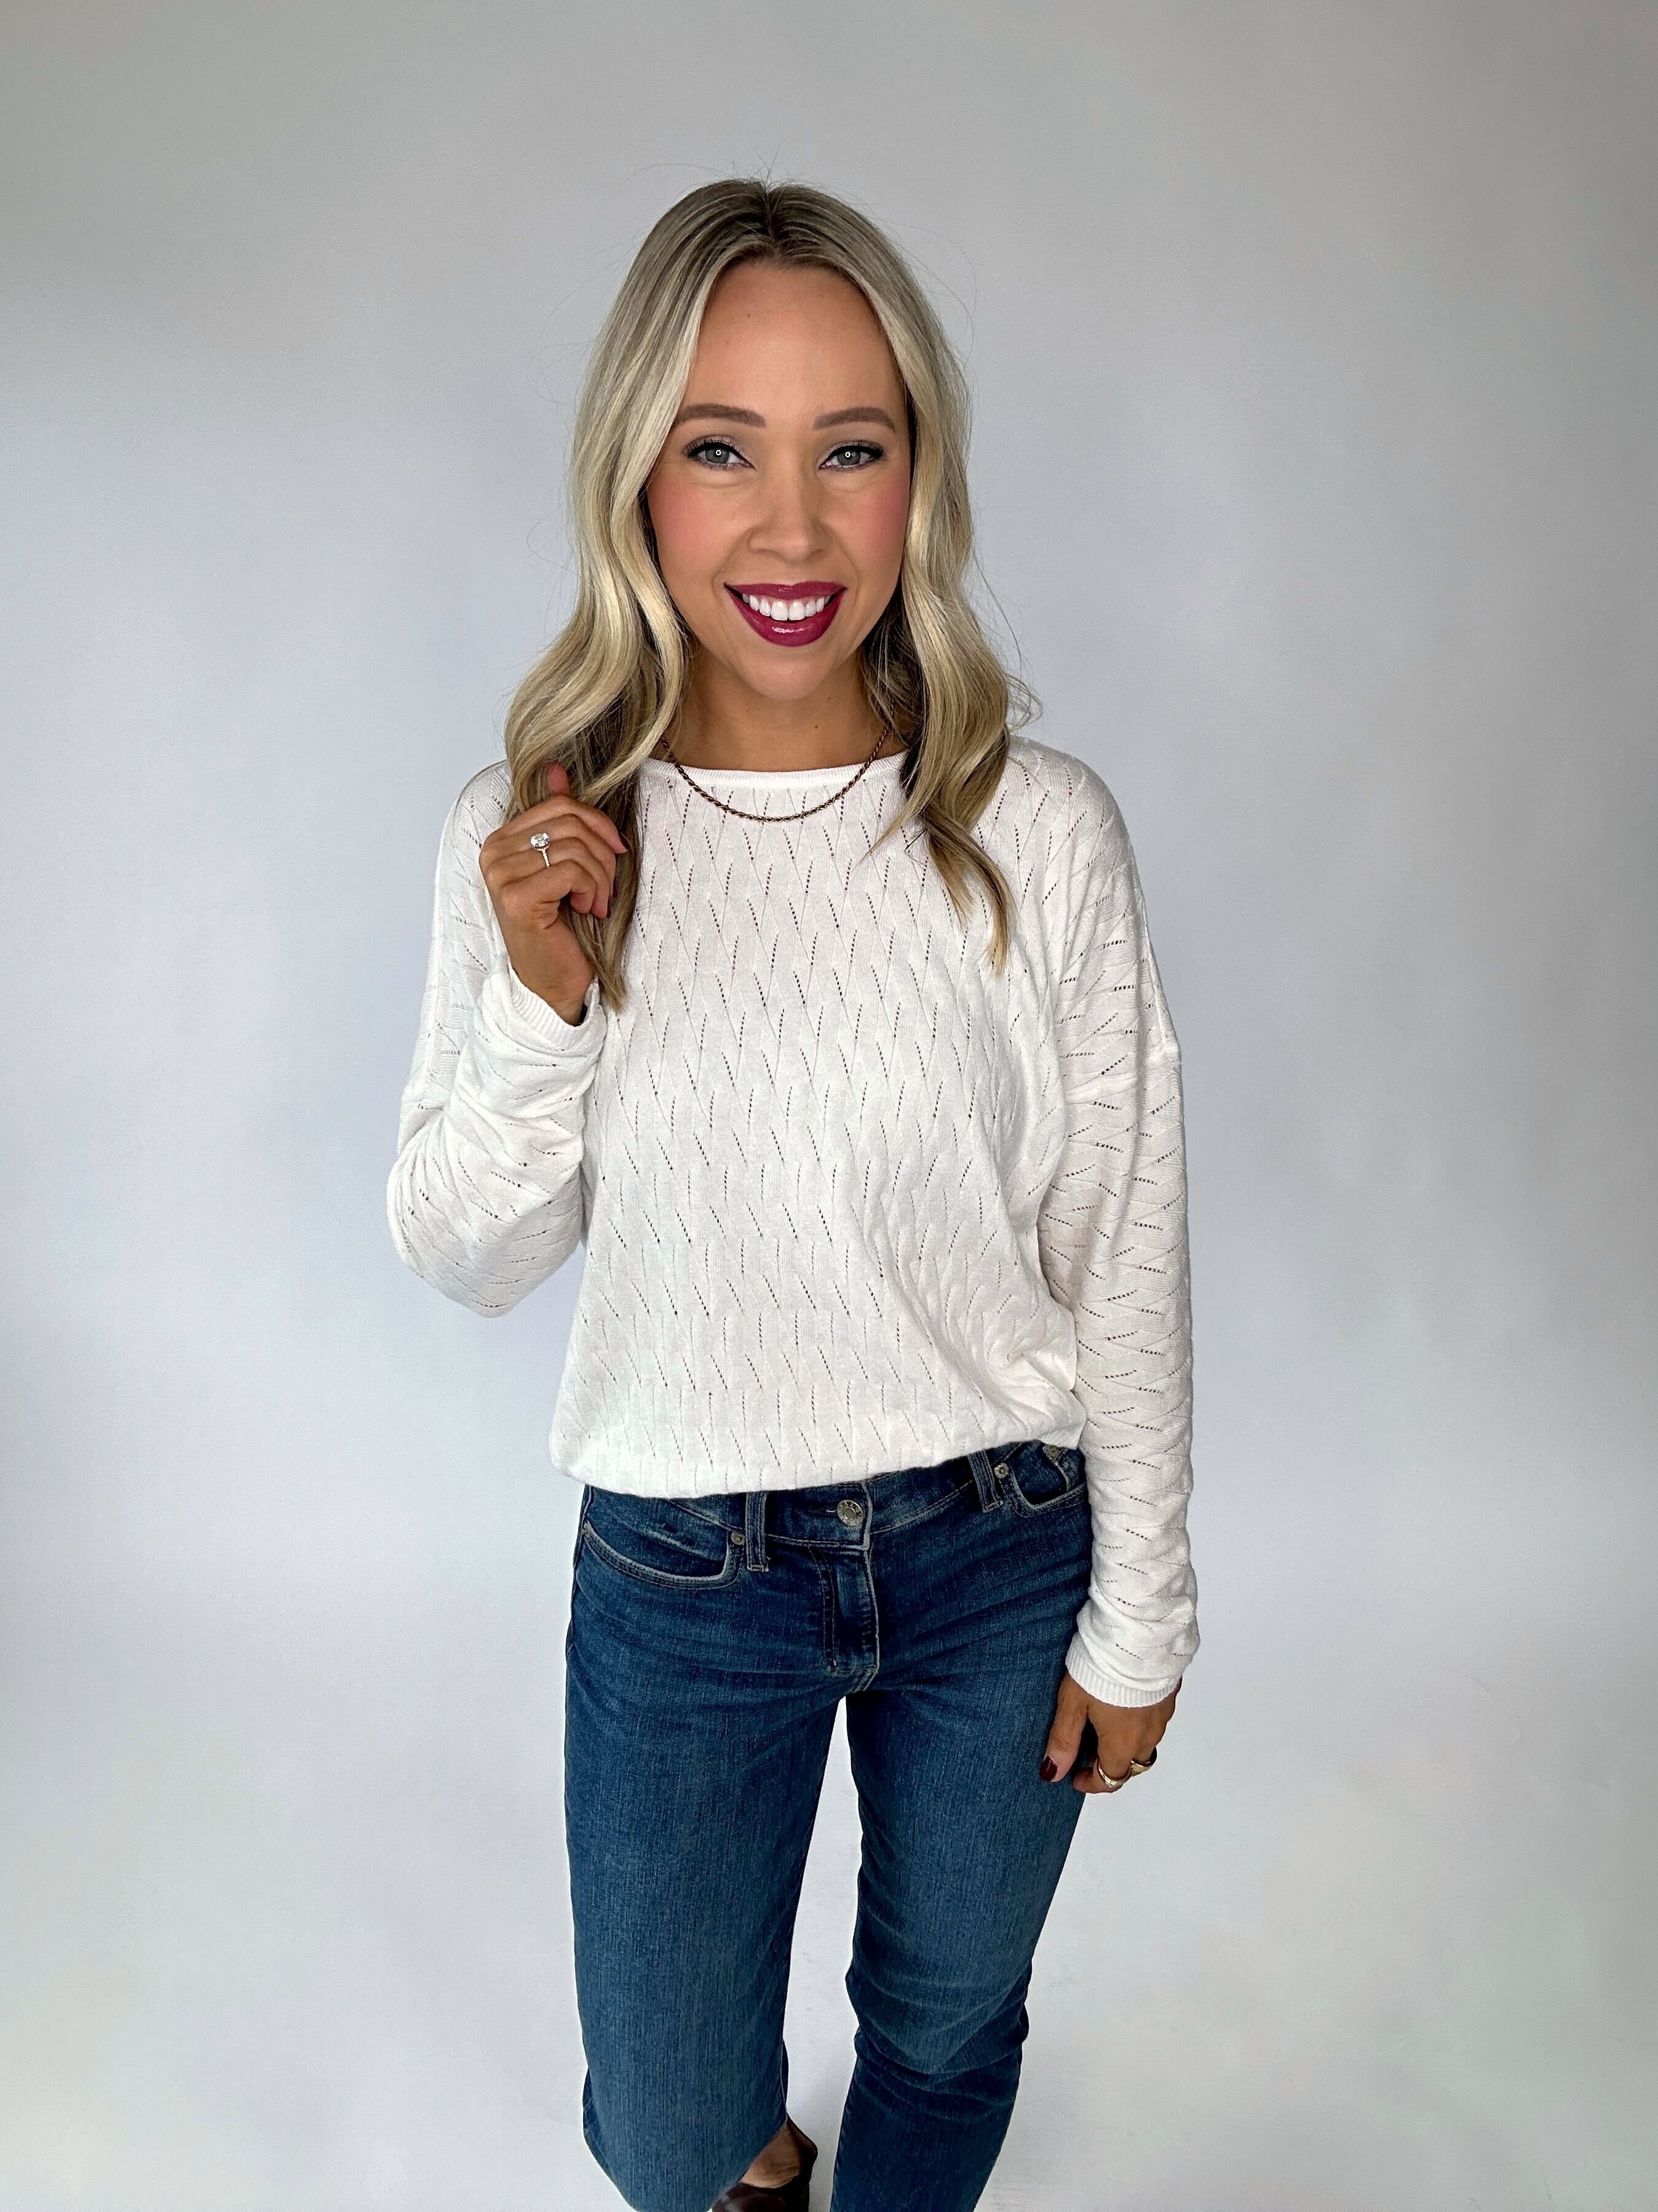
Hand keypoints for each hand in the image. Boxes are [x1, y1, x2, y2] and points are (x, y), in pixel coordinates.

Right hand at [478, 762, 627, 1024]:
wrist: (555, 980)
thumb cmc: (563, 925)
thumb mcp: (566, 865)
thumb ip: (559, 819)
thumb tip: (556, 769)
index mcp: (502, 840)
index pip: (559, 804)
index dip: (597, 823)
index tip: (615, 851)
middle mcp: (494, 853)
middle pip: (569, 821)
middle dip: (603, 853)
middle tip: (607, 885)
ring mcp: (501, 875)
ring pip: (574, 848)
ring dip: (600, 877)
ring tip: (596, 902)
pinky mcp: (516, 898)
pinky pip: (571, 871)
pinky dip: (591, 890)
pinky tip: (586, 910)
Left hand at [1039, 1669, 1179, 1794]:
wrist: (1138, 1632)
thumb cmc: (1103, 1666)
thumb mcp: (1073, 1703)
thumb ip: (1064, 1739)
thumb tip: (1053, 1772)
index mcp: (1123, 1743)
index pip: (1111, 1779)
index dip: (1091, 1782)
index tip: (1076, 1777)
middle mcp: (1148, 1735)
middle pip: (1131, 1763)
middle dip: (1110, 1764)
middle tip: (1089, 1752)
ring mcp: (1163, 1715)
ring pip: (1146, 1742)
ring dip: (1127, 1743)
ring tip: (1105, 1724)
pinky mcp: (1170, 1693)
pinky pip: (1156, 1719)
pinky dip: (1140, 1721)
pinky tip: (1126, 1701)